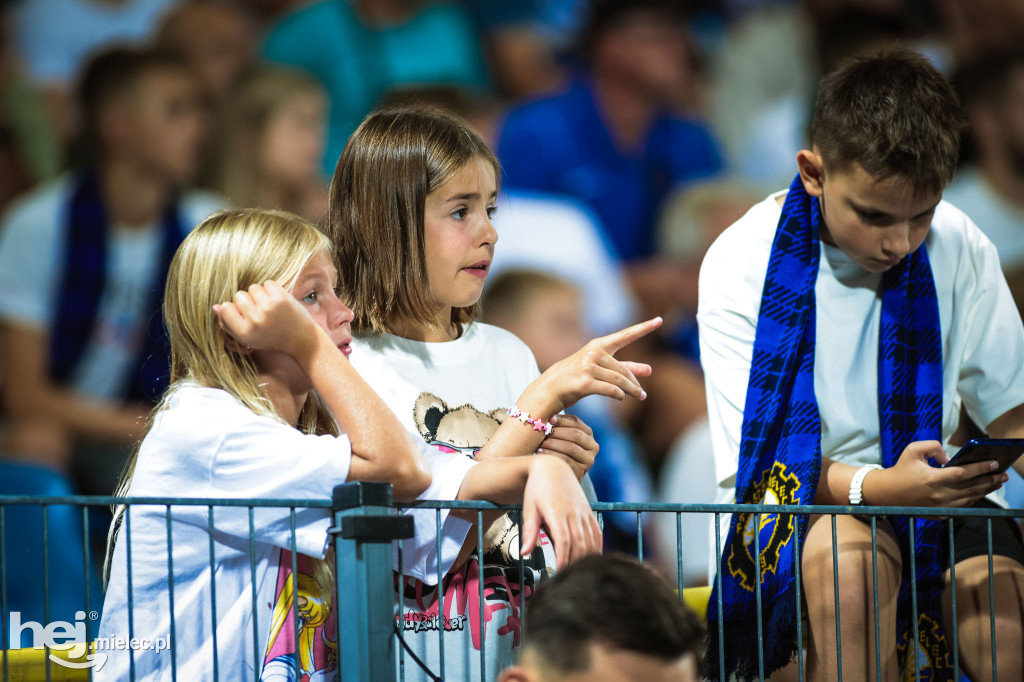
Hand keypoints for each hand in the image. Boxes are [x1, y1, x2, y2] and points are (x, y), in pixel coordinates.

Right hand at [212, 281, 317, 357]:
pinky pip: (267, 283)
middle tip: (259, 310)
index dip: (234, 308)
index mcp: (244, 332)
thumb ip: (229, 325)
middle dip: (248, 300)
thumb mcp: (248, 338)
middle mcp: (255, 320)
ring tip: (269, 306)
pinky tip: (277, 301)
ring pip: (253, 288)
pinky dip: (272, 289)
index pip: (226, 308)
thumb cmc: (272, 338)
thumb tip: (216, 307)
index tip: (244, 314)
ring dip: (260, 294)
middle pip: (239, 295)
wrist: (301, 339)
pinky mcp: (281, 298)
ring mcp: (268, 308)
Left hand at [520, 456, 601, 569]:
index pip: (563, 540)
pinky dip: (596, 546)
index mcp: (557, 513)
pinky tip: (592, 557)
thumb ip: (529, 531)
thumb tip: (524, 553)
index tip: (560, 571)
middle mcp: (573, 513)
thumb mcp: (529, 508)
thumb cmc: (537, 488)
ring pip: (590, 539)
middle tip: (568, 576)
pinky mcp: (588, 511)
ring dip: (586, 557)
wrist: (552, 467)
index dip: (564, 558)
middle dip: (575, 562)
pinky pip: (597, 531)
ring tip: (579, 570)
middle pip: (579, 543)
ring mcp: (583, 512)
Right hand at [527, 317, 661, 414]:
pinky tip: (620, 397)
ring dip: (632, 391)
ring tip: (640, 396)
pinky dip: (619, 395)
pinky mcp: (585, 382)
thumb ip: (625, 368)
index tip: (659, 320)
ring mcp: (588, 367)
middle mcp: (593, 353)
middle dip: (635, 383)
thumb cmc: (577, 377)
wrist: (550, 388)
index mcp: (598, 345)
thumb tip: (650, 369)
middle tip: (643, 394)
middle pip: (624, 370)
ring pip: (620, 381)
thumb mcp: (601, 369)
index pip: (625, 336)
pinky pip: (611, 390)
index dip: (643, 328)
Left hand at [537, 414, 597, 480]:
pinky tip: (540, 453)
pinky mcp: (581, 472)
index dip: (561, 420)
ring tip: (538, 443)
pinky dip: (551, 455)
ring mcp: (589, 460)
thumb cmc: (555, 451)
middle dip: (556, 432)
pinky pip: (566, 461)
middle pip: (574, 435)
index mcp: (588, 434)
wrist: (558, 476)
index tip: (548, 419)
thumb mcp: (560, 437)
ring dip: (552, 444)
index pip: (576, 422)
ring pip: (570, 447)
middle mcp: (593, 446)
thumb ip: (557, 426)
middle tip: (541, 432)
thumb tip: (545, 411)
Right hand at [864, 440, 1007, 507]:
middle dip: (990, 480)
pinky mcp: (940, 514)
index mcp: (932, 479)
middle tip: (1004, 474)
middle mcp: (938, 495)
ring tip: (997, 482)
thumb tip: (951, 457)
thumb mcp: (912, 450)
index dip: (981, 468)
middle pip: (971, 488)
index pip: (963, 473)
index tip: (994, 463)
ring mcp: (940, 507)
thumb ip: (933, 446)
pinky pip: (963, 506)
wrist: (887, 493)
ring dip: (985, 490)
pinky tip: (981, 491)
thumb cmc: (901, 469)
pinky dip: (974, 498)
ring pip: (970, 499)